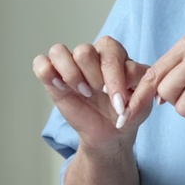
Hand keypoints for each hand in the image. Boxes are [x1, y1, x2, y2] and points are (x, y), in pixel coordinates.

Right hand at [32, 36, 148, 148]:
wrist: (111, 134)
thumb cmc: (128, 112)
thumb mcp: (143, 103)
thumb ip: (144, 90)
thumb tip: (128, 87)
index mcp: (115, 54)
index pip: (111, 53)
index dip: (115, 79)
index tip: (119, 103)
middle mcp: (92, 54)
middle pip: (85, 50)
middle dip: (94, 78)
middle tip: (100, 95)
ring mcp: (71, 64)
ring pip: (59, 51)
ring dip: (72, 76)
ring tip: (84, 92)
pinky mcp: (53, 77)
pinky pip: (41, 63)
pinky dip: (48, 73)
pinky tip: (62, 88)